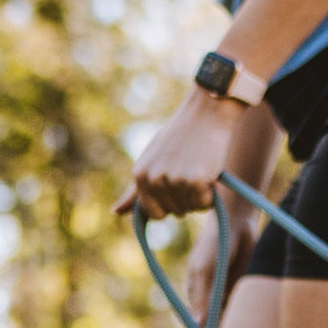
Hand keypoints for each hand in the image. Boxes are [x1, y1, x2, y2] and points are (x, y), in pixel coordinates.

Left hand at [114, 88, 241, 219]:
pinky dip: (211, 192)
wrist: (205, 114)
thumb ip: (134, 190)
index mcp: (139, 175)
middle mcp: (153, 180)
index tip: (175, 183)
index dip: (170, 203)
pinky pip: (205, 204)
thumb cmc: (179, 138)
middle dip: (187, 198)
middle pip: (176, 213)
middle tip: (189, 169)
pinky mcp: (195, 181)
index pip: (155, 213)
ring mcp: (174, 180)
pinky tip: (208, 170)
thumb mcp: (151, 161)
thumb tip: (115, 212)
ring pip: (192, 209)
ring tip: (198, 167)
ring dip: (200, 194)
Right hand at [186, 208, 260, 327]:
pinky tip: (254, 317)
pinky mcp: (242, 287)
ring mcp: (226, 292)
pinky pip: (244, 306)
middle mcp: (210, 296)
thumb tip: (197, 324)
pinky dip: (248, 312)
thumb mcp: (206, 270)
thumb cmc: (214, 243)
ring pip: (230, 316)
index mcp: (196, 293)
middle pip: (214, 323)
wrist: (237, 222)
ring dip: (236, 323)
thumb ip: (203, 297)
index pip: (195, 321)